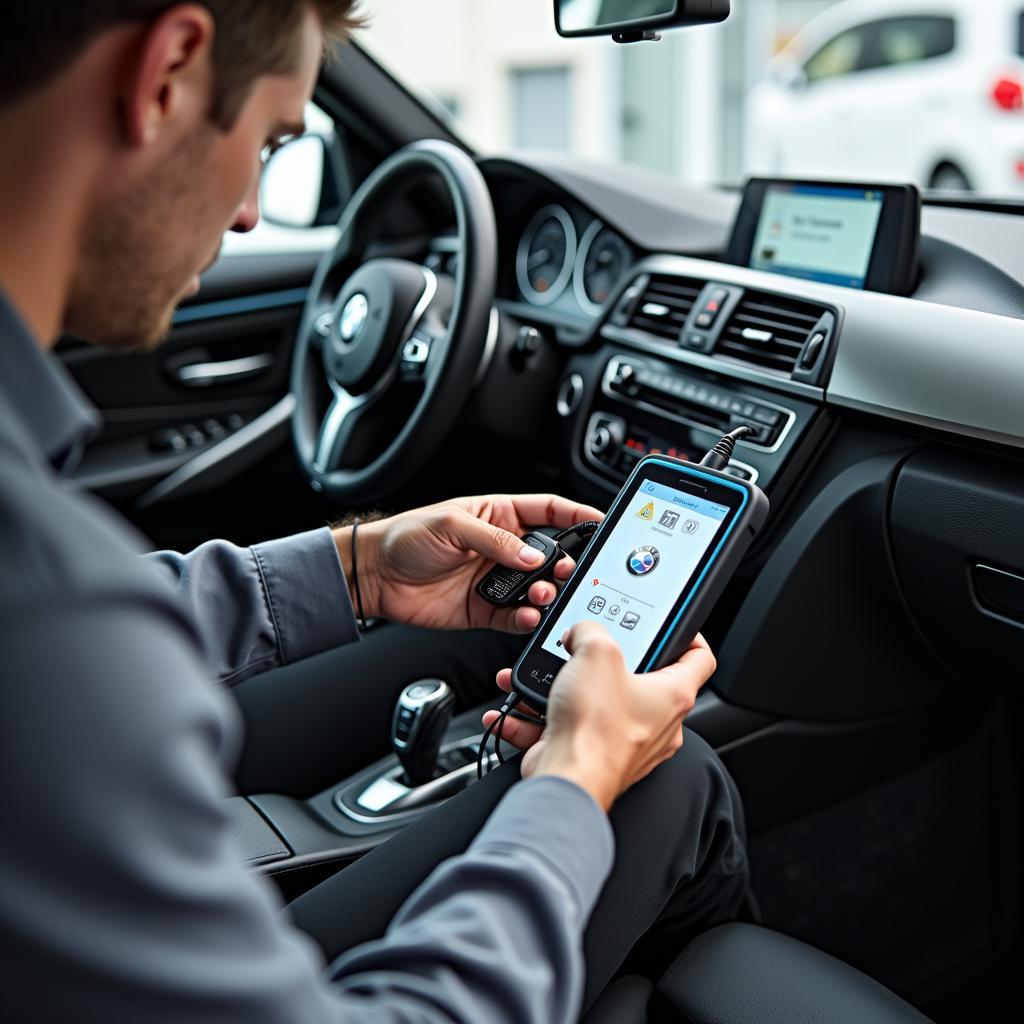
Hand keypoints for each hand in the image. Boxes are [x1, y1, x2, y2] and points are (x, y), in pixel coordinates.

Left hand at [334, 494, 603, 632]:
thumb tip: (530, 555)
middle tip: (567, 574)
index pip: (549, 511)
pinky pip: (514, 617)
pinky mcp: (484, 610)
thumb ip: (494, 541)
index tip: (600, 523)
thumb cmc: (404, 538)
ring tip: (541, 598)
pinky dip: (524, 620)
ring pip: (536, 590)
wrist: (374, 576)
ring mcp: (494, 580)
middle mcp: (502, 548)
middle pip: (549, 555)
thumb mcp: (450, 526)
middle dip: (565, 565)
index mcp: (498, 516)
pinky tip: (525, 617)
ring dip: (545, 595)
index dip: (576, 516)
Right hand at [483, 623, 715, 811]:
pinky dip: (543, 718)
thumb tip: (583, 632)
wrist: (567, 781)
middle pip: (639, 679)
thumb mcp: (595, 653)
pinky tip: (522, 709)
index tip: (668, 624)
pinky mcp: (594, 756)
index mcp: (673, 695)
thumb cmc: (595, 729)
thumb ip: (591, 631)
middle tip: (588, 648)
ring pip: (597, 703)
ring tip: (545, 677)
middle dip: (605, 661)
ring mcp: (626, 743)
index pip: (699, 658)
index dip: (687, 634)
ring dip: (565, 688)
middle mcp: (657, 723)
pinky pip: (569, 728)